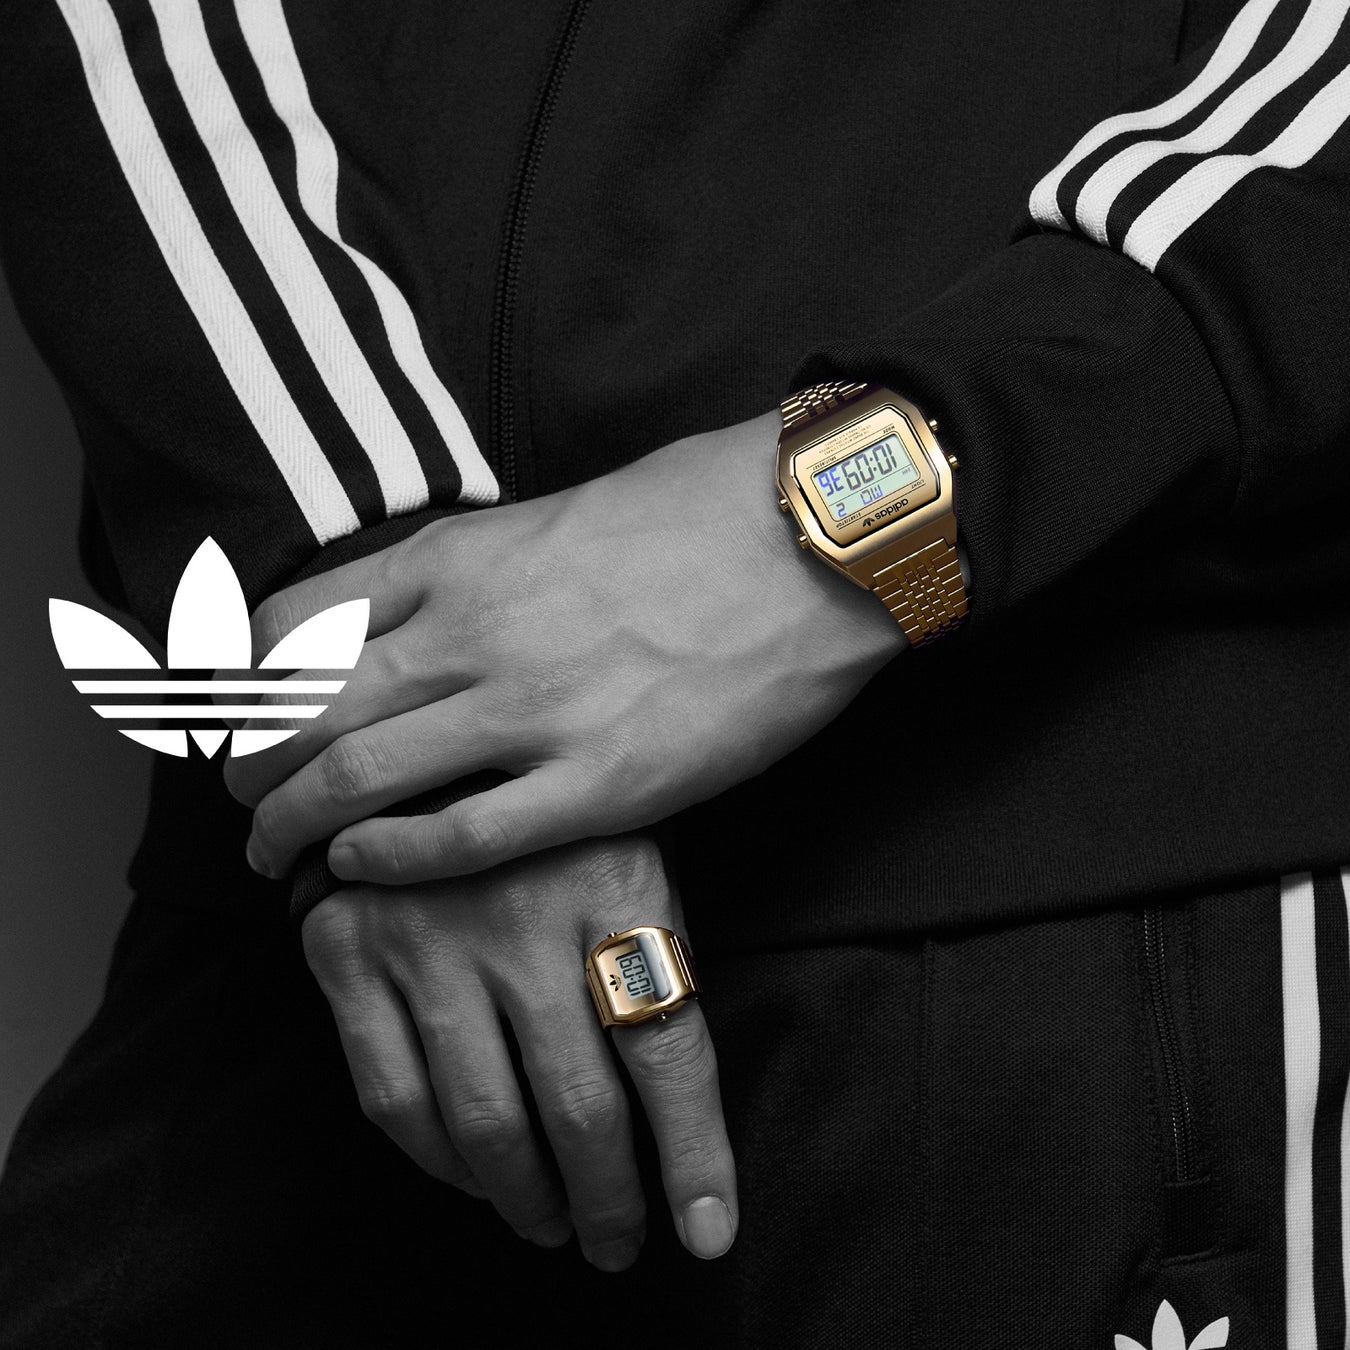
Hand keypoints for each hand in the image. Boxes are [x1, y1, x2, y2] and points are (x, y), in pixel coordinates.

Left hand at [227, 412, 903, 882]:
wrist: (814, 543)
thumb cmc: (698, 515)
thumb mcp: (556, 513)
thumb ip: (475, 568)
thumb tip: (413, 614)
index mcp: (459, 558)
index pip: (290, 623)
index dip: (238, 680)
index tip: (234, 717)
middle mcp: (473, 632)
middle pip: (299, 712)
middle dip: (245, 768)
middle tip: (240, 802)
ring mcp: (532, 711)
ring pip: (354, 781)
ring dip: (291, 826)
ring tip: (276, 854)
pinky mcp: (600, 784)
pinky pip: (459, 839)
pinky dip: (386, 861)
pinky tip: (358, 870)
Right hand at [303, 834, 735, 1269]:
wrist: (428, 748)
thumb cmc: (559, 825)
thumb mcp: (634, 864)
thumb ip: (654, 970)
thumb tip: (681, 1134)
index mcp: (614, 881)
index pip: (667, 1046)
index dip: (694, 1156)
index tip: (706, 1234)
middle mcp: (519, 911)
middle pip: (580, 1104)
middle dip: (609, 1200)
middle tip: (617, 1241)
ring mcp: (426, 929)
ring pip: (484, 1120)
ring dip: (527, 1199)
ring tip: (553, 1222)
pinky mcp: (348, 946)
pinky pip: (393, 1097)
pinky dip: (439, 1164)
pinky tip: (475, 1177)